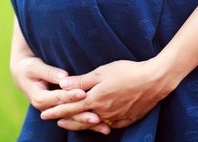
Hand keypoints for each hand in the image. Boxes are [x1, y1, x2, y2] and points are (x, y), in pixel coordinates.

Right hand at [9, 55, 111, 134]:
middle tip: (97, 117)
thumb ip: (50, 72)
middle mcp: (47, 108)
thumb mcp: (36, 67)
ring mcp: (54, 111)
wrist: (23, 75)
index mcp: (40, 98)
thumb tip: (64, 77)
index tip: (82, 93)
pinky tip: (102, 125)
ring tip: (104, 127)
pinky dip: (88, 122)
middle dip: (83, 116)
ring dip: (89, 124)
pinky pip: (75, 117)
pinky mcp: (61, 110)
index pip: (58, 98)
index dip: (70, 96)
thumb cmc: (30, 68)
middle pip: (68, 113)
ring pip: (73, 119)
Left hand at [39, 58, 178, 128]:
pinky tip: (95, 124)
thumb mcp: (102, 72)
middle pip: (78, 118)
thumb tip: (62, 84)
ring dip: (78, 123)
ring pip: (92, 124)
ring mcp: (115, 117)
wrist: (154, 81)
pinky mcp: (127, 119)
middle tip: (50, 120)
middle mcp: (103, 112)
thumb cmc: (127, 71)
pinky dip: (98, 125)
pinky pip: (108, 125)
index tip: (43, 113)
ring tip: (68, 124)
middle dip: (63, 119)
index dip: (55, 110)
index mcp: (95, 99)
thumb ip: (81, 80)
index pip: (69, 107)